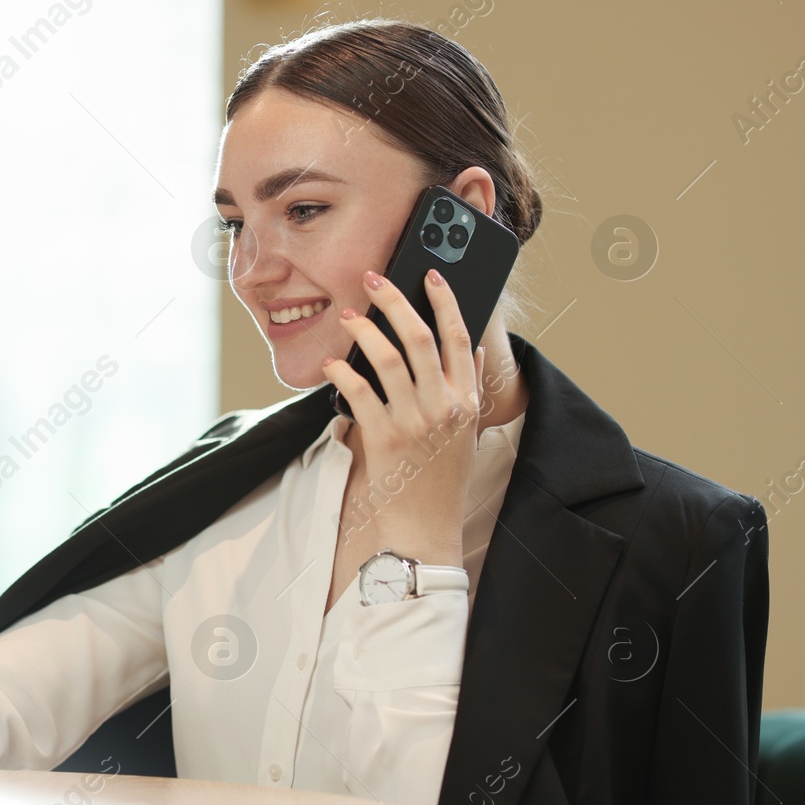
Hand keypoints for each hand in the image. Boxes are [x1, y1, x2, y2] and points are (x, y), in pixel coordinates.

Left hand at [323, 268, 483, 566]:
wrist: (426, 528)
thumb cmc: (443, 481)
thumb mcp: (468, 434)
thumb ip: (470, 389)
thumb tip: (474, 349)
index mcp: (467, 401)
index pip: (460, 338)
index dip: (446, 301)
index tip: (431, 275)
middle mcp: (443, 405)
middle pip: (419, 336)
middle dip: (395, 299)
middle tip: (374, 278)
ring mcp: (413, 420)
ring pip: (386, 358)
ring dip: (362, 330)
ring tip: (347, 316)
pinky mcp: (383, 436)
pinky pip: (358, 392)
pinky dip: (341, 373)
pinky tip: (330, 364)